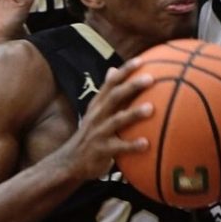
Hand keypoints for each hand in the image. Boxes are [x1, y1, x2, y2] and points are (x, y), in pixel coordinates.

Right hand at [55, 59, 154, 180]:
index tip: (141, 60)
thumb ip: (106, 93)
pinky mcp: (101, 150)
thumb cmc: (90, 134)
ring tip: (150, 109)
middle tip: (151, 79)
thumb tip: (113, 69)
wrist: (70, 161)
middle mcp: (98, 115)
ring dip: (133, 114)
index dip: (125, 71)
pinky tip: (146, 144)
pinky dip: (132, 146)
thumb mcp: (95, 111)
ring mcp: (99, 132)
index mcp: (98, 105)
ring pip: (117, 120)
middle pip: (115, 96)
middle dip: (132, 86)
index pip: (111, 83)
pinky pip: (119, 147)